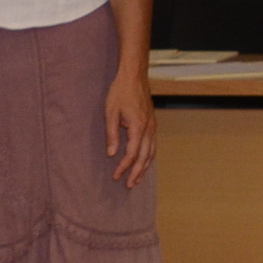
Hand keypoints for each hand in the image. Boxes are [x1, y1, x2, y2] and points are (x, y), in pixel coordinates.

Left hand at [104, 64, 156, 186]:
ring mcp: (153, 127)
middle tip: (129, 185)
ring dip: (145, 167)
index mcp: (138, 126)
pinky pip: (153, 145)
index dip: (124, 166)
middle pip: (144, 157)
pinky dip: (149, 157)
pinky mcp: (152, 124)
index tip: (116, 175)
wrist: (134, 77)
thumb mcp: (110, 113)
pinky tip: (144, 163)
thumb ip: (112, 134)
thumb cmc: (120, 93)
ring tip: (137, 179)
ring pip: (151, 152)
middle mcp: (148, 129)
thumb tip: (111, 154)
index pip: (131, 153)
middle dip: (137, 172)